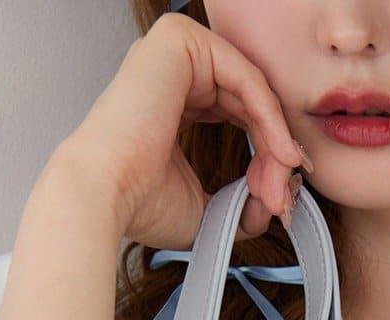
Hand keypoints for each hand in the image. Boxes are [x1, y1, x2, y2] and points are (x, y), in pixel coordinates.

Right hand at [53, 11, 308, 246]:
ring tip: (280, 183)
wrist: (106, 194)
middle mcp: (174, 72)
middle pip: (249, 102)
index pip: (240, 116)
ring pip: (251, 90)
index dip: (268, 156)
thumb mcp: (207, 209)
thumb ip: (243, 202)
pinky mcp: (179, 41)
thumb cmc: (142, 204)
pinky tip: (281, 154)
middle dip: (276, 153)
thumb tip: (275, 202)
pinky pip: (245, 75)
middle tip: (282, 196)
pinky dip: (270, 117)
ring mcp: (174, 51)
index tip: (280, 199)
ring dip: (276, 141)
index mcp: (175, 101)